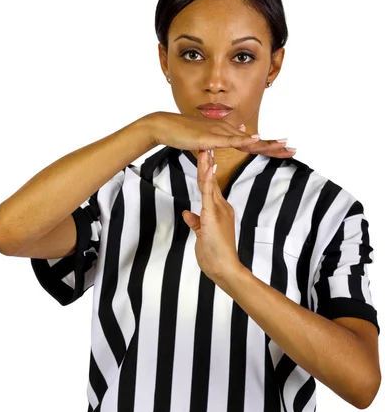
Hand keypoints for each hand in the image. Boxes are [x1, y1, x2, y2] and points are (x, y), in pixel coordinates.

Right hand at [148, 111, 295, 157]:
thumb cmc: (183, 133)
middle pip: (256, 141)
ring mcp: (220, 133)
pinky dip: (243, 140)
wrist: (166, 126)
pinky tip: (256, 139)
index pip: (253, 142)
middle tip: (294, 149)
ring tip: (284, 145)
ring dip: (266, 143)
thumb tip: (239, 132)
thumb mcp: (206, 138)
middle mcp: (227, 131)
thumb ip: (222, 138)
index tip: (285, 150)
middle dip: (275, 146)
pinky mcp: (210, 137)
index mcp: (228, 134)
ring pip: (247, 140)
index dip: (270, 146)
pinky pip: (229, 140)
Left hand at [181, 148, 243, 281]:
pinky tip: (207, 167)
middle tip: (204, 143)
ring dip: (206, 165)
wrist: (224, 267)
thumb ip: (196, 223)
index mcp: (219, 210)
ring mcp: (218, 210)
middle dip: (207, 162)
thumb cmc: (215, 255)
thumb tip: (187, 213)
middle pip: (211, 180)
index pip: (210, 187)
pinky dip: (207, 179)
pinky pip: (208, 193)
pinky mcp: (213, 214)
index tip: (204, 156)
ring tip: (204, 148)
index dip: (207, 171)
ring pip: (210, 183)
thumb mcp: (201, 235)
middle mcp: (221, 207)